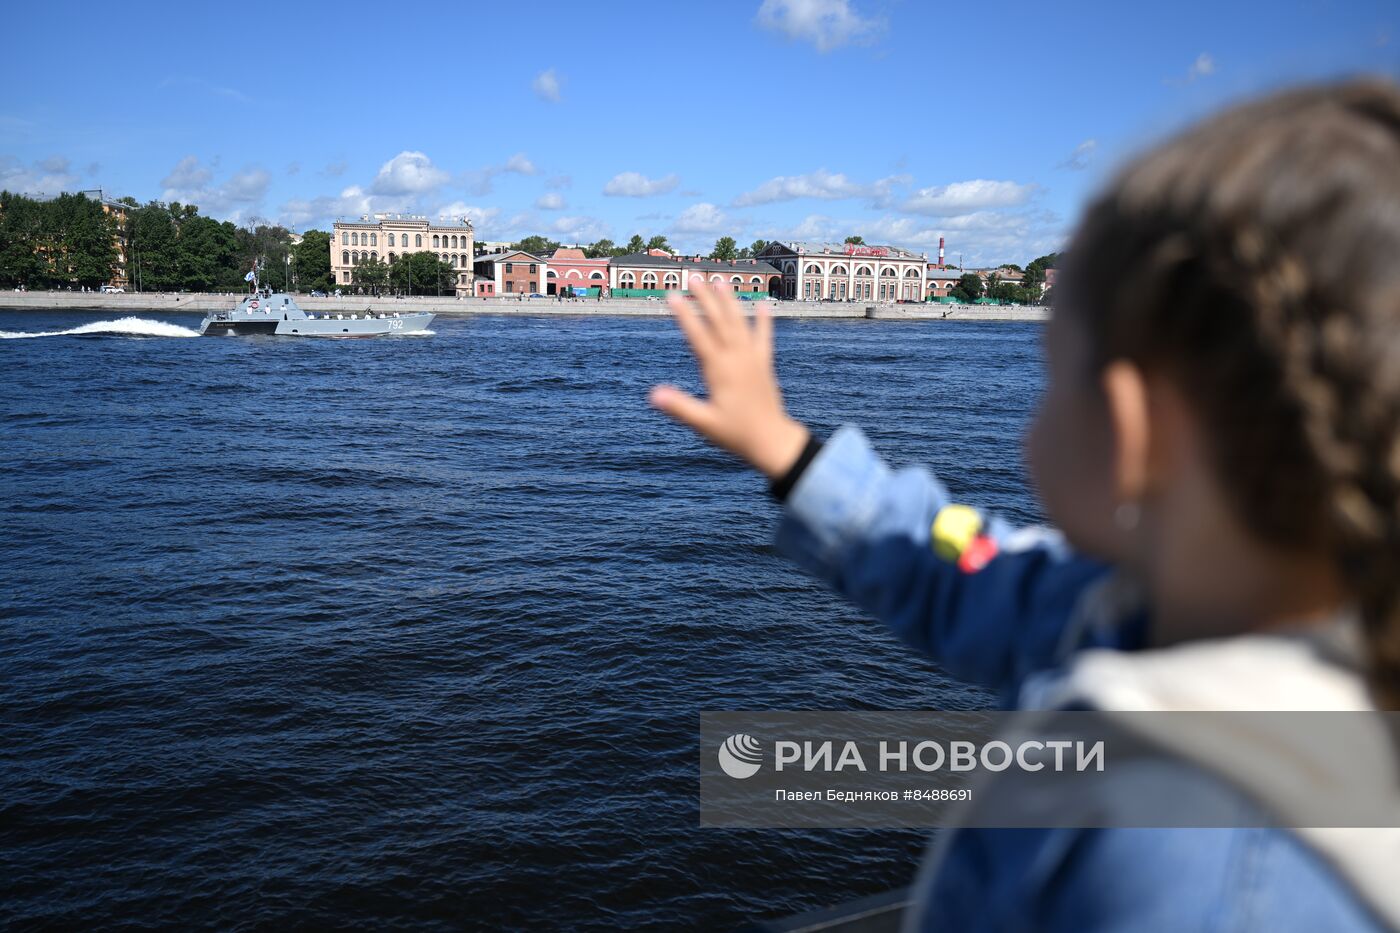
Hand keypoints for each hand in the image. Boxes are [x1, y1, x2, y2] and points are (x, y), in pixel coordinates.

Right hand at [650, 280, 809, 479]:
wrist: (772, 441)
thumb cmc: (736, 434)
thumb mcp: (704, 423)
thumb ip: (679, 407)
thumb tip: (653, 395)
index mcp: (720, 371)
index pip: (698, 336)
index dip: (684, 315)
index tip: (672, 296)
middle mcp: (737, 359)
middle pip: (719, 321)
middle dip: (705, 298)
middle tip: (693, 276)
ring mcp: (752, 360)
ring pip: (739, 323)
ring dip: (729, 301)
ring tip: (720, 280)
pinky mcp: (764, 365)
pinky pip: (764, 337)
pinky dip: (764, 321)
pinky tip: (763, 304)